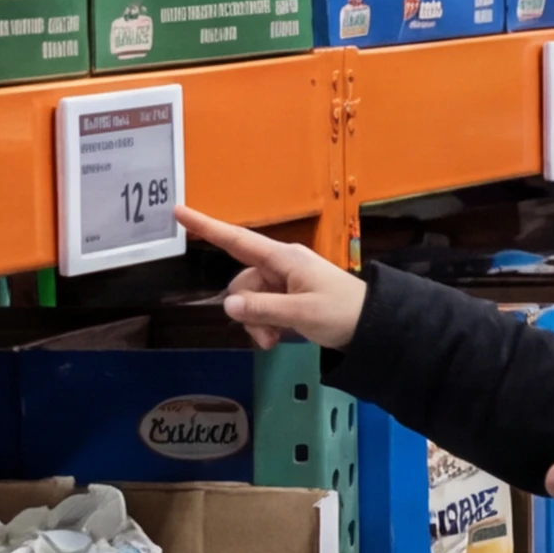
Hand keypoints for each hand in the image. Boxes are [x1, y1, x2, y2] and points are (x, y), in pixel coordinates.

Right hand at [180, 208, 366, 350]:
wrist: (374, 326)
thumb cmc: (342, 312)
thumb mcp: (301, 312)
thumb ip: (262, 308)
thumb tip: (227, 305)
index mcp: (284, 258)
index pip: (237, 239)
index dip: (207, 226)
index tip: (179, 211)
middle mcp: (281, 265)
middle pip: (242, 282)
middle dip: (246, 310)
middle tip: (266, 337)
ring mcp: (286, 281)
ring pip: (251, 299)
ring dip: (256, 322)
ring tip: (274, 341)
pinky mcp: (290, 296)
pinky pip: (264, 307)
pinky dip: (265, 324)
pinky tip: (277, 339)